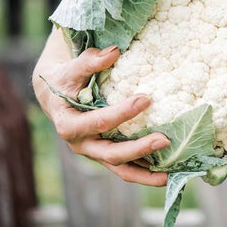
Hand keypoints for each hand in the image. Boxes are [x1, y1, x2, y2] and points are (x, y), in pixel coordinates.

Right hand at [33, 32, 169, 185]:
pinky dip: (146, 172)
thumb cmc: (64, 80)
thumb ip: (89, 61)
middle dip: (139, 149)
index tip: (145, 99)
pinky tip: (168, 172)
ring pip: (121, 169)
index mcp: (69, 125)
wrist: (56, 97)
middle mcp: (82, 144)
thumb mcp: (70, 69)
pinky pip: (127, 167)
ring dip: (146, 174)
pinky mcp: (106, 155)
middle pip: (111, 154)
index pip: (98, 123)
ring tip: (171, 174)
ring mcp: (95, 153)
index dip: (121, 114)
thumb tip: (114, 51)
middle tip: (165, 139)